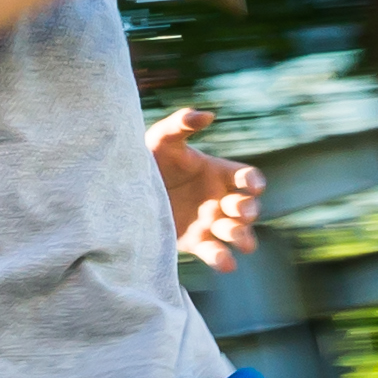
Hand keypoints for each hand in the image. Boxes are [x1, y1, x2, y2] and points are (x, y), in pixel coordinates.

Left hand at [148, 106, 263, 272]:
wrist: (124, 190)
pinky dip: (223, 259)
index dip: (254, 182)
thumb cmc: (149, 158)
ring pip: (238, 233)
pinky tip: (226, 263)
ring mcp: (211, 223)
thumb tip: (208, 114)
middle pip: (248, 208)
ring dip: (242, 236)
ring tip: (237, 239)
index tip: (253, 186)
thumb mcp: (162, 138)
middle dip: (248, 210)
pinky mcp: (196, 243)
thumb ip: (182, 123)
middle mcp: (220, 199)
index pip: (247, 178)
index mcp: (219, 173)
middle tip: (238, 210)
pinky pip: (216, 254)